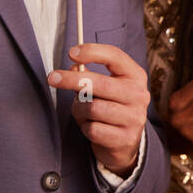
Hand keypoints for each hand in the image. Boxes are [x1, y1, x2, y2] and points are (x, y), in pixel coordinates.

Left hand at [49, 43, 150, 171]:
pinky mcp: (125, 138)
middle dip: (72, 80)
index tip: (71, 52)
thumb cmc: (111, 106)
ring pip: (93, 108)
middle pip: (101, 83)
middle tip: (52, 78)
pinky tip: (91, 127)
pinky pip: (93, 129)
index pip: (115, 57)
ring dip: (79, 110)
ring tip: (82, 112)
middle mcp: (139, 95)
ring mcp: (134, 118)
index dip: (92, 51)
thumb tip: (74, 67)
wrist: (125, 141)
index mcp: (135, 76)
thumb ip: (90, 74)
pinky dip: (85, 128)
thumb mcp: (105, 86)